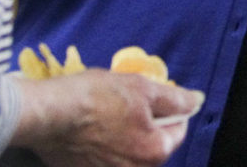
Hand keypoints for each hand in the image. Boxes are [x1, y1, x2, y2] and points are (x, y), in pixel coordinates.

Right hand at [11, 69, 203, 166]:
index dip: (169, 107)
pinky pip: (108, 159)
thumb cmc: (96, 97)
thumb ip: (174, 99)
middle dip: (147, 122)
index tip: (153, 94)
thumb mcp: (140, 87)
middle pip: (153, 144)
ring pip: (130, 152)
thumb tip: (197, 100)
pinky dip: (106, 145)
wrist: (49, 114)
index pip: (178, 129)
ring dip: (126, 133)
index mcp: (154, 152)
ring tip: (107, 111)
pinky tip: (93, 127)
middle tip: (127, 100)